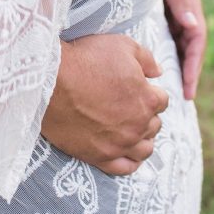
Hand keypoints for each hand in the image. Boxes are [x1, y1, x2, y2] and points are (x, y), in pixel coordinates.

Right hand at [41, 35, 168, 174]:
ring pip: (144, 150)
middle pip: (154, 125)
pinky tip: (123, 149)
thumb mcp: (122, 45)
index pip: (162, 101)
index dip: (151, 91)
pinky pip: (125, 168)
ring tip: (130, 128)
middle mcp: (138, 126)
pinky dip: (129, 161)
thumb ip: (147, 59)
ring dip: (142, 138)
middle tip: (129, 104)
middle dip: (146, 114)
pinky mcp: (100, 157)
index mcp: (147, 100)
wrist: (51, 80)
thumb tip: (159, 73)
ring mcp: (120, 145)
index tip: (138, 87)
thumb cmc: (86, 59)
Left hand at [164, 0, 206, 99]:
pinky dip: (167, 52)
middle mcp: (183, 6)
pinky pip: (166, 35)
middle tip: (186, 95)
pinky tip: (161, 67)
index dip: (194, 63)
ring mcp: (171, 9)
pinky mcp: (157, 10)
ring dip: (180, 63)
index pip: (197, 37)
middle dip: (190, 70)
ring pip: (179, 41)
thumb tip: (193, 26)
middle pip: (191, 43)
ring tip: (176, 88)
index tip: (189, 86)